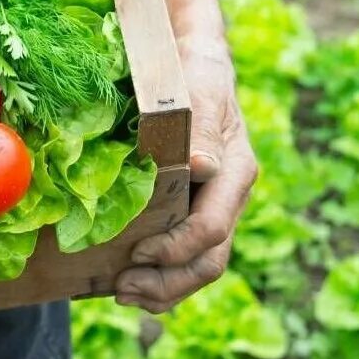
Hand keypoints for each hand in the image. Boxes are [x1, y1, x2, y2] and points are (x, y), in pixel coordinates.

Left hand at [114, 35, 256, 312]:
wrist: (191, 65)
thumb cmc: (193, 74)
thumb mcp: (199, 91)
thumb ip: (202, 129)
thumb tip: (201, 168)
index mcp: (235, 174)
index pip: (212, 229)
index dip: (175, 249)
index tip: (137, 252)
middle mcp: (227, 199)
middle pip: (209, 262)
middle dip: (167, 283)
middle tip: (123, 288)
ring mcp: (211, 209)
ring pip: (198, 268)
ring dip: (162, 290)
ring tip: (122, 294)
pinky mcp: (190, 213)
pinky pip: (183, 259)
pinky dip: (158, 278)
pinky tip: (125, 284)